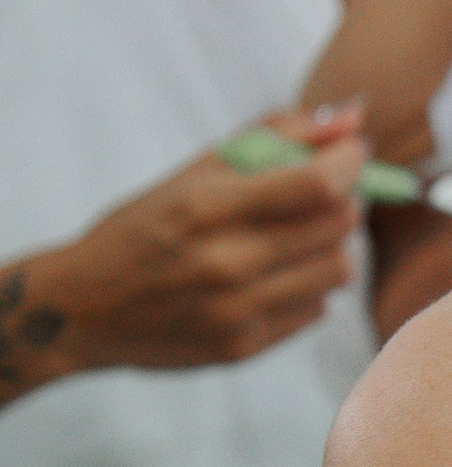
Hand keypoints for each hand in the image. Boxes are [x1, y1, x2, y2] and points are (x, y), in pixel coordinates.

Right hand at [3, 106, 364, 396]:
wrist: (81, 310)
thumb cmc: (141, 229)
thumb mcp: (192, 171)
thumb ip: (274, 136)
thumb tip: (354, 117)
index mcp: (206, 208)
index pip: (320, 185)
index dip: (350, 162)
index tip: (349, 153)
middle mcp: (226, 263)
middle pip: (339, 225)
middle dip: (342, 199)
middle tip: (317, 194)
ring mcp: (237, 312)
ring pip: (339, 269)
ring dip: (329, 246)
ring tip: (295, 237)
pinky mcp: (243, 349)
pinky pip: (316, 309)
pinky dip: (306, 287)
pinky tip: (271, 277)